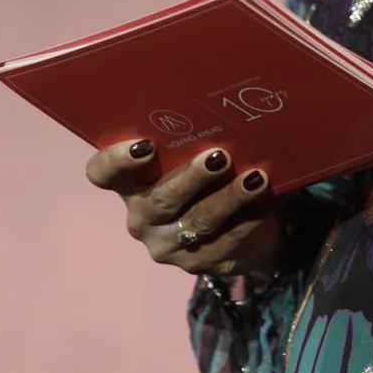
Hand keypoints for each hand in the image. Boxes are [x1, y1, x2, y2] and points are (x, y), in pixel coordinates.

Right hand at [86, 139, 288, 277]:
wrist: (241, 226)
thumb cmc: (211, 174)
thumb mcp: (197, 154)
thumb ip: (199, 137)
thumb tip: (233, 107)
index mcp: (131, 182)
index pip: (103, 173)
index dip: (116, 161)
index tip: (146, 145)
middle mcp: (141, 216)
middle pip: (160, 200)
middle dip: (191, 178)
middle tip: (219, 157)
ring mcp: (167, 245)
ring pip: (198, 223)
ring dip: (229, 198)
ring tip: (256, 178)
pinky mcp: (197, 265)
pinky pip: (226, 242)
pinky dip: (252, 216)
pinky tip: (270, 197)